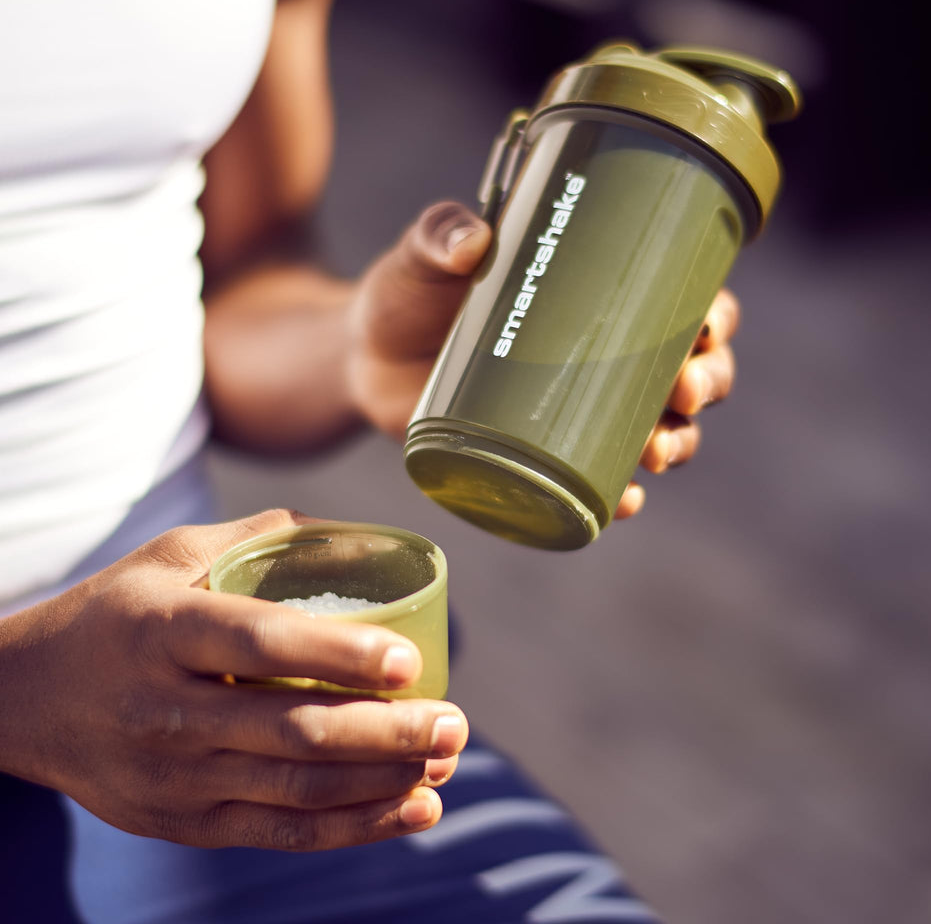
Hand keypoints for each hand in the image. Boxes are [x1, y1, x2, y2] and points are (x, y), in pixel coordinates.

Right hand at [0, 510, 468, 850]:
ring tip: (448, 761)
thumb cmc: (115, 614)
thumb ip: (258, 537)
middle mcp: (165, 710)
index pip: (260, 644)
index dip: (338, 653)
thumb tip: (352, 533)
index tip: (407, 660)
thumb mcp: (170, 556)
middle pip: (292, 729)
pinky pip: (280, 831)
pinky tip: (413, 809)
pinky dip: (354, 825)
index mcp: (164, 631)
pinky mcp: (184, 822)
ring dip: (383, 781)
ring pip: (296, 787)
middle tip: (454, 721)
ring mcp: (174, 778)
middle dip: (386, 733)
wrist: (27, 699)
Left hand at [345, 201, 739, 517]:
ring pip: (656, 430)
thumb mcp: (423, 256)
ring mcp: (573, 411)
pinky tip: (624, 500)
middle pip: (686, 370)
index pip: (677, 301)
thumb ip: (440, 234)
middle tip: (684, 390)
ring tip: (659, 450)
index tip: (710, 325)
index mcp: (594, 296)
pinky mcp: (541, 456)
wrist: (361, 359)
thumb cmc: (406, 295)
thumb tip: (472, 242)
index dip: (714, 315)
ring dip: (677, 444)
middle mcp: (599, 356)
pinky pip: (597, 481)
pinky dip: (619, 495)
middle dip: (705, 384)